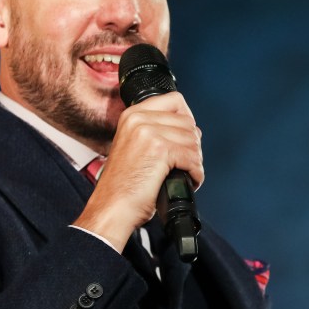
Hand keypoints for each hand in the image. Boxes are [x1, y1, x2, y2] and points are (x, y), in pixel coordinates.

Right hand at [73, 92, 202, 250]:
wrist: (112, 208)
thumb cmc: (123, 186)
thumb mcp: (133, 146)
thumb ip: (154, 131)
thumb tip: (190, 129)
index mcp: (132, 115)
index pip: (175, 100)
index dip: (187, 119)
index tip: (188, 137)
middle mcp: (139, 119)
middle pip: (188, 122)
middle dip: (193, 145)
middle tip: (186, 163)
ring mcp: (149, 132)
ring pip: (193, 140)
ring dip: (195, 160)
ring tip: (186, 174)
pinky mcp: (160, 150)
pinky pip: (192, 158)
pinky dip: (196, 173)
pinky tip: (188, 181)